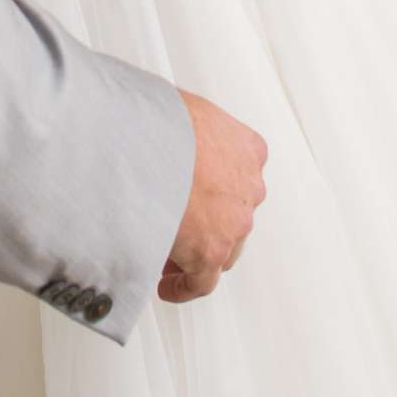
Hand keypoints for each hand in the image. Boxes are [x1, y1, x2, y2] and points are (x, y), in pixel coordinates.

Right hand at [159, 90, 267, 304]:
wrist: (148, 137)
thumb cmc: (156, 115)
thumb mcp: (181, 110)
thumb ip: (185, 129)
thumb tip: (156, 128)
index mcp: (247, 149)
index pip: (239, 178)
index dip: (215, 194)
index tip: (197, 202)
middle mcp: (249, 187)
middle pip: (233, 217)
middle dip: (208, 226)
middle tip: (180, 231)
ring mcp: (234, 221)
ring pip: (222, 249)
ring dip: (197, 254)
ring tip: (167, 259)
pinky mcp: (211, 250)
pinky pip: (201, 280)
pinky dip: (184, 286)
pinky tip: (166, 286)